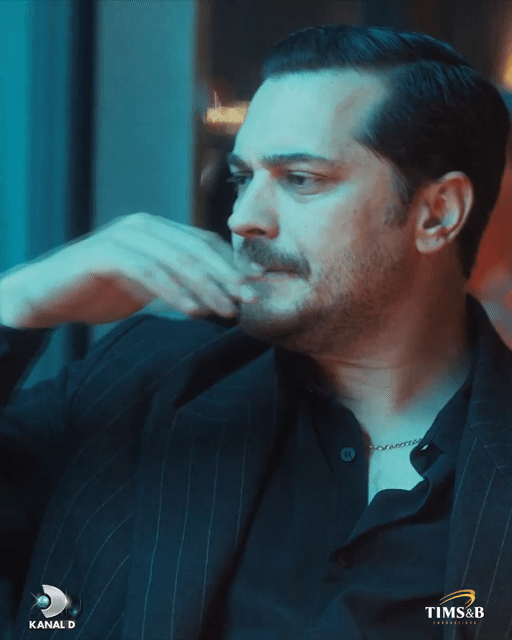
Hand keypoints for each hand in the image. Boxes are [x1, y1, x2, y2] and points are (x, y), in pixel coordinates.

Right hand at [0, 213, 262, 327]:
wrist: (51, 295)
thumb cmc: (102, 290)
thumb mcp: (150, 285)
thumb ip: (180, 283)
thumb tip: (223, 295)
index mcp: (158, 230)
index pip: (204, 244)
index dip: (233, 265)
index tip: (257, 287)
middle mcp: (144, 226)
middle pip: (197, 250)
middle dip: (228, 276)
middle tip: (251, 299)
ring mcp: (124, 237)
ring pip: (177, 260)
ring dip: (207, 288)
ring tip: (228, 311)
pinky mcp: (105, 254)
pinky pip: (148, 272)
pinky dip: (173, 292)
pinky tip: (193, 311)